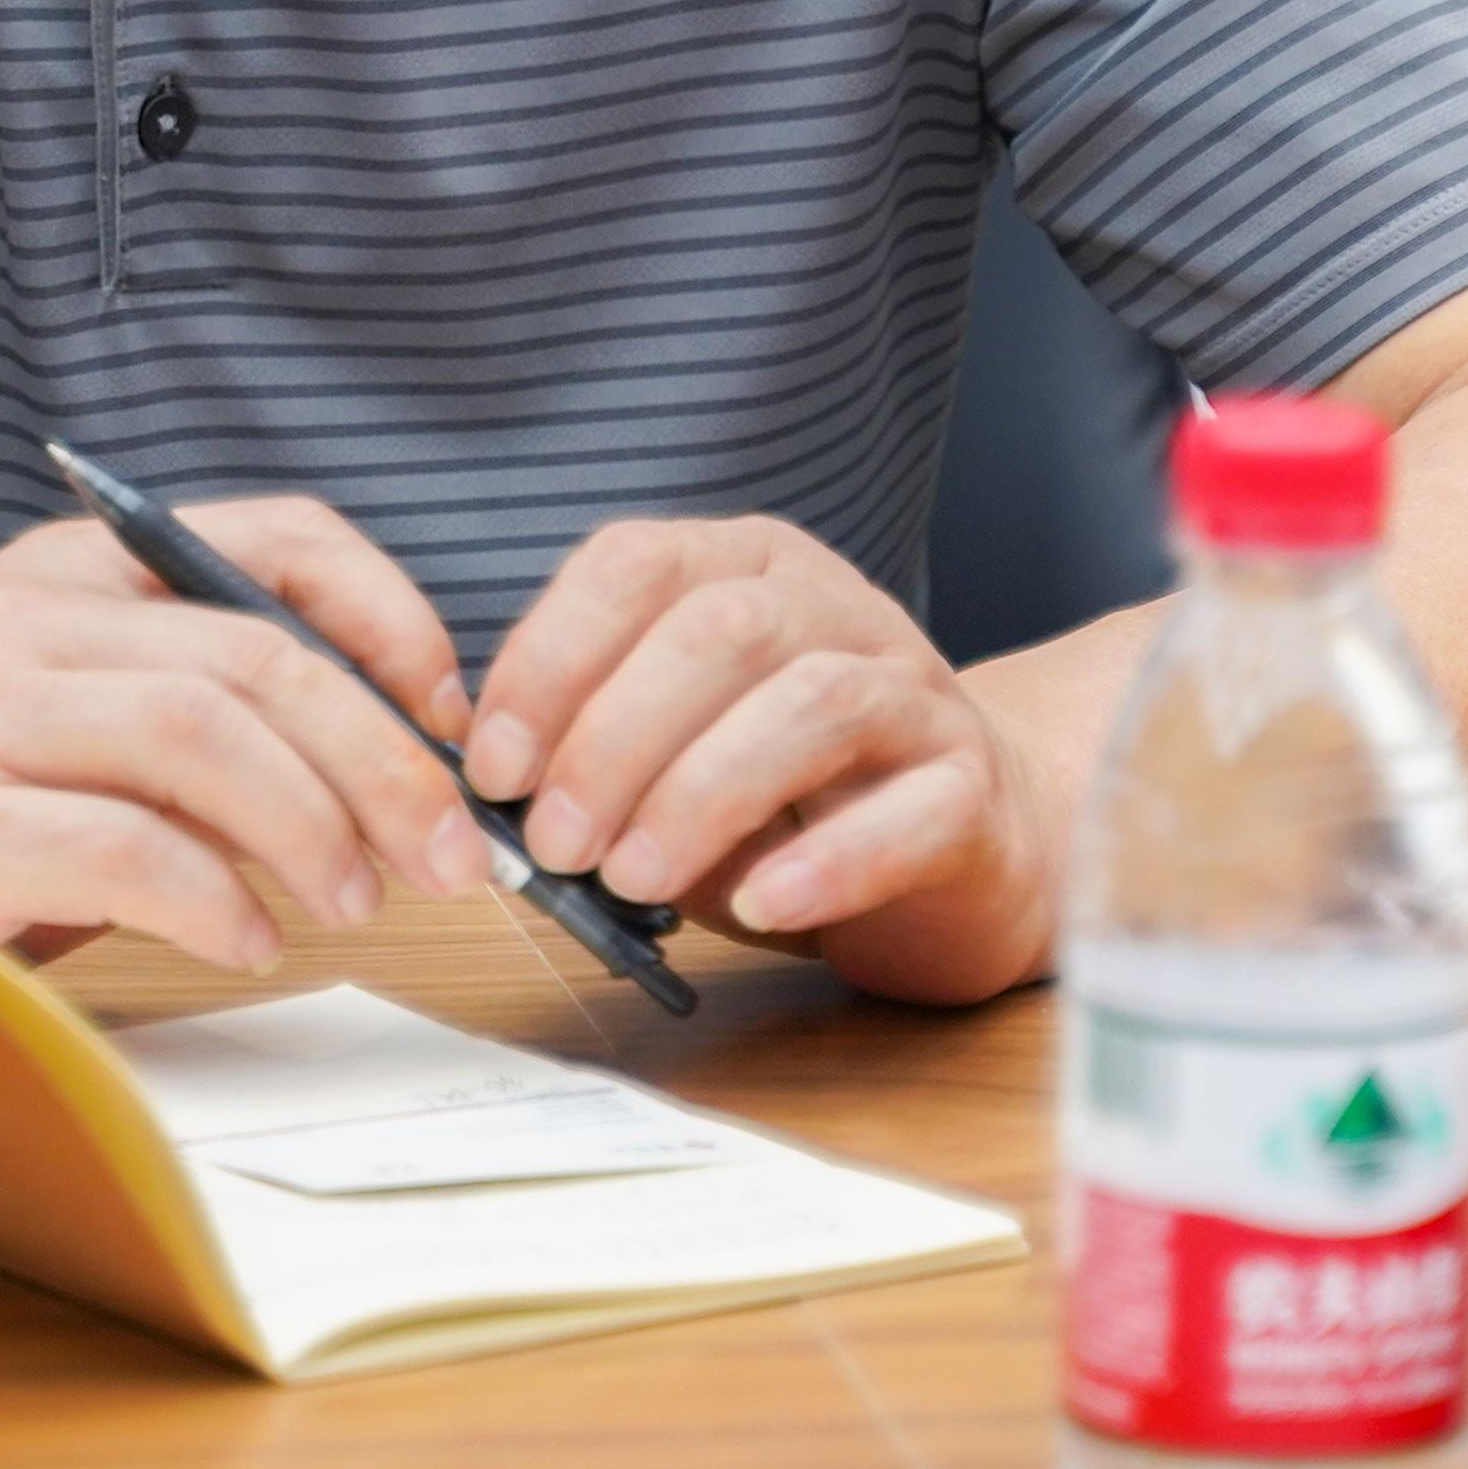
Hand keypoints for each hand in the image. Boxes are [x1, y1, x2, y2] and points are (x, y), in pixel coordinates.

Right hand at [0, 497, 494, 971]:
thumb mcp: (80, 708)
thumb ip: (210, 700)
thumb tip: (408, 762)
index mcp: (74, 566)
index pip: (278, 532)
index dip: (393, 615)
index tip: (451, 713)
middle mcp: (20, 619)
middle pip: (259, 655)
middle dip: (384, 760)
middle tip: (453, 854)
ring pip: (202, 736)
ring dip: (313, 829)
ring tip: (357, 900)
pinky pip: (126, 850)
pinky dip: (216, 902)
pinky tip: (246, 941)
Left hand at [461, 518, 1059, 1005]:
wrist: (968, 844)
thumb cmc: (792, 799)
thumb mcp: (675, 753)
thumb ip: (598, 758)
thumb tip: (501, 803)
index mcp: (747, 567)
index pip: (637, 565)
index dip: (552, 660)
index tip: (494, 766)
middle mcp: (837, 608)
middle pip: (723, 632)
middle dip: (616, 738)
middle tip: (557, 844)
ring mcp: (917, 694)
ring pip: (814, 704)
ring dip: (703, 794)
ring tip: (634, 879)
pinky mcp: (974, 791)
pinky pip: (910, 813)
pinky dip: (826, 861)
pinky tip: (759, 903)